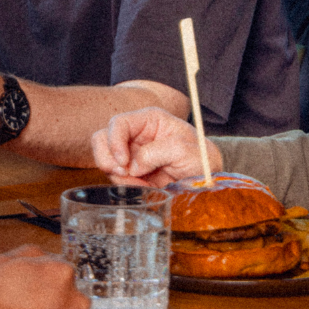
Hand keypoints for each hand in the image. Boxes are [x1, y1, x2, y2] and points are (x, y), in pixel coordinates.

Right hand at [91, 107, 218, 186]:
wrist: (206, 180)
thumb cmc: (201, 159)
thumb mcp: (186, 151)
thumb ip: (159, 152)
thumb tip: (134, 165)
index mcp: (149, 120)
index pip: (119, 123)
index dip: (115, 141)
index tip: (124, 163)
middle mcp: (136, 134)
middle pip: (102, 139)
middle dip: (107, 159)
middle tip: (123, 174)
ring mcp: (132, 153)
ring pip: (106, 161)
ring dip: (118, 176)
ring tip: (141, 184)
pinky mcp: (131, 171)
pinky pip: (116, 178)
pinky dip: (125, 186)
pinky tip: (144, 189)